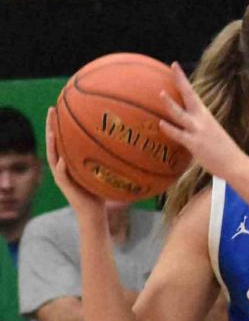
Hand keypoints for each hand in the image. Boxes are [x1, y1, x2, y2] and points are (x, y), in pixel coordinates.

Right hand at [44, 107, 105, 221]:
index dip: (60, 124)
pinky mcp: (65, 187)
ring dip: (52, 145)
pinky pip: (61, 176)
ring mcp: (62, 177)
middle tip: (51, 110)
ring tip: (52, 132)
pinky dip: (61, 168)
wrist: (95, 213)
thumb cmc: (101, 193)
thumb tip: (125, 144)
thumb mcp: (103, 172)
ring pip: (52, 158)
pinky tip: (62, 161)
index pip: (62, 139)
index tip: (60, 107)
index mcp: (69, 162)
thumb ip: (107, 159)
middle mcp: (62, 166)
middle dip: (51, 126)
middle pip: (53, 143)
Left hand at [157, 62, 245, 179]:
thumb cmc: (223, 152)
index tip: (174, 66)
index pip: (192, 94)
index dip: (182, 79)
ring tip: (161, 94)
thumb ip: (197, 128)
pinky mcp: (195, 144)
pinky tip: (161, 124)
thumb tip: (183, 128)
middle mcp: (202, 120)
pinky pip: (179, 134)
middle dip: (181, 80)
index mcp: (206, 116)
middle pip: (189, 96)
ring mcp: (198, 131)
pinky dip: (169, 129)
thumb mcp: (211, 134)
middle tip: (173, 65)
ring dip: (171, 104)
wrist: (235, 165)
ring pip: (181, 115)